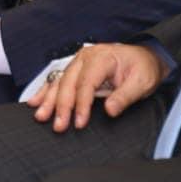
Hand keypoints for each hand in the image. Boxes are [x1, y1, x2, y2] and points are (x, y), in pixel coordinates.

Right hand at [26, 43, 167, 131]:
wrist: (144, 57)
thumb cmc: (142, 68)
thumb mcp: (141, 82)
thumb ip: (125, 96)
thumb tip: (110, 110)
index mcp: (101, 58)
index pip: (86, 83)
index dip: (81, 104)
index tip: (80, 122)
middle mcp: (85, 57)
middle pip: (68, 82)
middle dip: (61, 105)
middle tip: (58, 124)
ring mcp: (78, 62)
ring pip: (59, 81)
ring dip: (49, 100)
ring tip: (40, 115)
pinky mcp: (75, 69)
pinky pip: (57, 80)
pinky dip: (46, 91)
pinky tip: (35, 101)